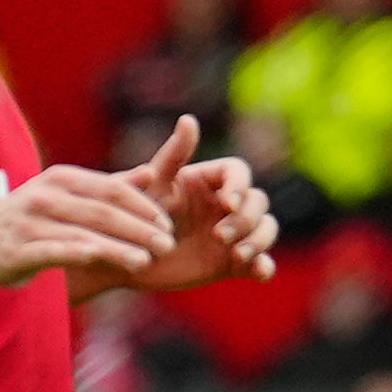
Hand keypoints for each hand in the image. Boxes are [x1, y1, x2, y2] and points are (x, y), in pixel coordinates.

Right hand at [0, 164, 175, 286]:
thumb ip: (112, 187)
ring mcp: (30, 222)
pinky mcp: (17, 250)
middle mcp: (46, 196)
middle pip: (102, 212)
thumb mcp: (71, 195)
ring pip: (81, 233)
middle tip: (168, 244)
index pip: (113, 189)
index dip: (143, 206)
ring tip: (145, 261)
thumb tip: (153, 172)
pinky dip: (74, 252)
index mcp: (64, 179)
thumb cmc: (35, 215)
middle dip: (139, 229)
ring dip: (116, 247)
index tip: (168, 224)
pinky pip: (50, 251)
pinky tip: (96, 258)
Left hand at [119, 114, 280, 291]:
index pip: (239, 172)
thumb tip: (189, 119)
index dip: (238, 186)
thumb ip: (174, 155)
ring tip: (238, 255)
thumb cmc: (132, 216)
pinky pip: (260, 263)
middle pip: (257, 202)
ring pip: (265, 229)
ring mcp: (232, 234)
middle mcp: (224, 205)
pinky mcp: (233, 264)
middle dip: (246, 219)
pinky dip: (265, 267)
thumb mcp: (153, 186)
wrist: (125, 260)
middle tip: (219, 237)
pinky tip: (260, 272)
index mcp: (208, 181)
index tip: (226, 203)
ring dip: (258, 240)